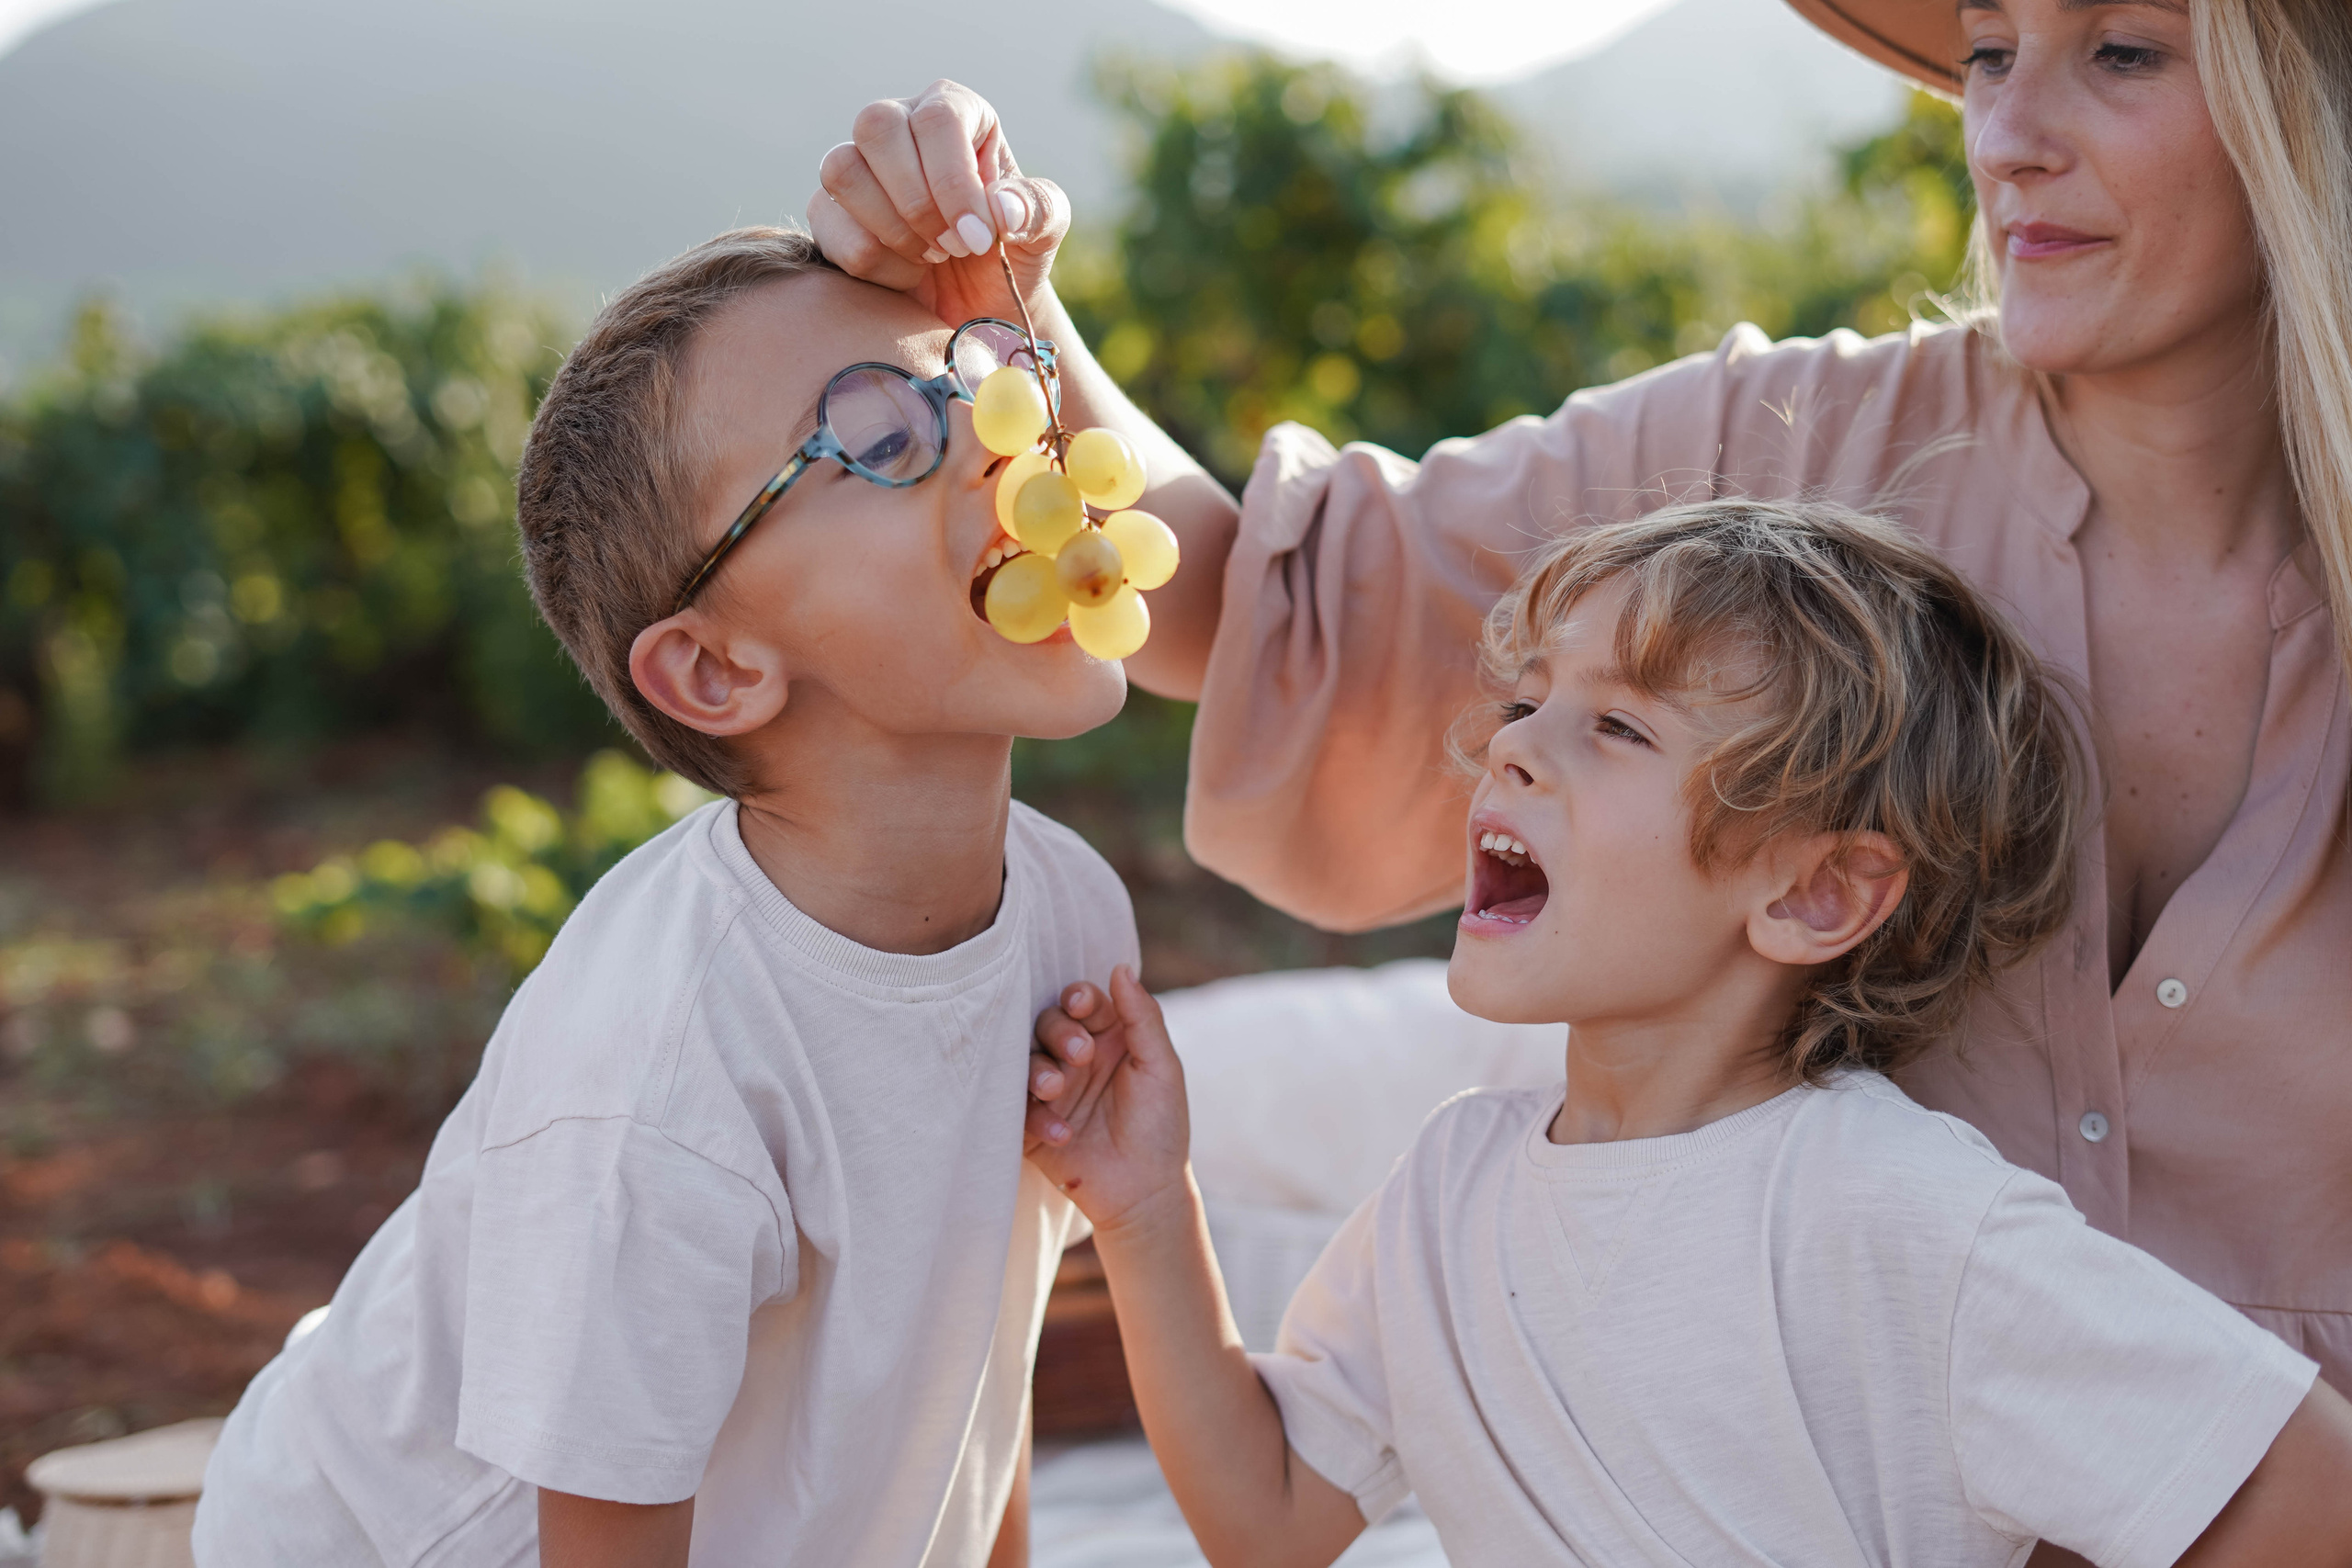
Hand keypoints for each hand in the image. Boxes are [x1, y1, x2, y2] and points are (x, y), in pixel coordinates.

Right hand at [808, 80, 1069, 327]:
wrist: (975, 308)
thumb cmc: (1010, 256)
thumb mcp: (1043, 232)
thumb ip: (1037, 210)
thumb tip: (1002, 208)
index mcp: (954, 112)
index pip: (938, 120)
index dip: (954, 182)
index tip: (980, 238)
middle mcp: (899, 124)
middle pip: (877, 127)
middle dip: (918, 203)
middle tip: (955, 248)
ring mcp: (857, 164)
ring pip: (842, 170)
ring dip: (892, 229)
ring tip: (932, 256)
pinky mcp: (828, 210)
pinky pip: (826, 222)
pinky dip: (872, 260)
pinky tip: (906, 273)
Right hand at [1023, 966, 1190, 1227]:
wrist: (1146, 1192)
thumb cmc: (1161, 1126)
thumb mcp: (1161, 1067)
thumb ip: (1143, 1017)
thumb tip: (1120, 968)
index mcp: (1108, 1038)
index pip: (1084, 1002)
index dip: (1078, 997)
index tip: (1081, 1005)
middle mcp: (1076, 1058)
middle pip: (1048, 1023)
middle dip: (1058, 1032)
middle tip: (1079, 1056)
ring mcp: (1052, 1090)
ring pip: (1024, 1060)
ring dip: (1038, 1069)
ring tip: (1057, 1089)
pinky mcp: (1032, 1125)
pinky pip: (1017, 1108)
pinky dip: (1036, 1117)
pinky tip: (1064, 1134)